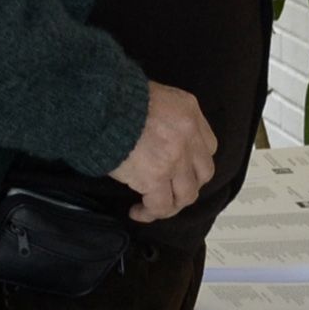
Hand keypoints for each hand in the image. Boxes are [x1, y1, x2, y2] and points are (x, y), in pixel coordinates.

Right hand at [108, 82, 217, 221]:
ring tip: (152, 206)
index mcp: (189, 111)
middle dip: (188, 185)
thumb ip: (165, 116)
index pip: (208, 146)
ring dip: (171, 204)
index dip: (195, 163)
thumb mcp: (154, 95)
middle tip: (169, 191)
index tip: (180, 170)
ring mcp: (175, 159)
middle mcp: (189, 136)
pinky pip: (161, 206)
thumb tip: (157, 139)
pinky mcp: (156, 178)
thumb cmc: (117, 98)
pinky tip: (137, 212)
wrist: (100, 105)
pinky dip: (150, 213)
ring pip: (186, 194)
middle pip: (203, 173)